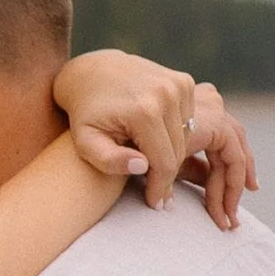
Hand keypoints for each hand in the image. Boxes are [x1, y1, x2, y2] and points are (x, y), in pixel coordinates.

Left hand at [53, 52, 256, 229]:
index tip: (154, 203)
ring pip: (187, 138)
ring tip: (153, 166)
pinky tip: (157, 141)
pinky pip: (189, 121)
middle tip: (156, 193)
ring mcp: (178, 84)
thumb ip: (110, 161)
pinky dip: (176, 135)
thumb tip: (142, 167)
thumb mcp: (86, 143)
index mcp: (145, 110)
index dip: (161, 188)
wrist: (91, 72)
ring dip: (172, 155)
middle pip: (179, 151)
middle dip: (167, 176)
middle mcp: (167, 93)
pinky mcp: (184, 81)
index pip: (165, 162)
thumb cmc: (85, 114)